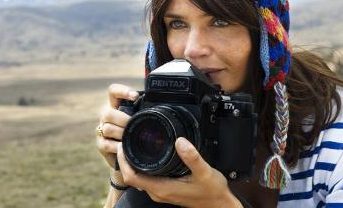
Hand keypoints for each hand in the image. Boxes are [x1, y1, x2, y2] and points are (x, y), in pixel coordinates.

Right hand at [96, 84, 138, 168]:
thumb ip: (146, 110)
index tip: (135, 96)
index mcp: (116, 104)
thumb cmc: (140, 130)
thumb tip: (161, 106)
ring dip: (121, 133)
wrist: (131, 153)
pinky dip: (117, 147)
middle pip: (108, 113)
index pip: (114, 91)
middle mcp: (106, 115)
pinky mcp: (101, 144)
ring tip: (132, 137)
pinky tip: (125, 147)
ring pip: (107, 128)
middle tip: (134, 124)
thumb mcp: (142, 118)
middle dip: (123, 119)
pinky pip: (106, 144)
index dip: (122, 91)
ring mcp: (101, 129)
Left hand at [117, 137, 242, 207]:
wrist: (219, 205)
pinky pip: (147, 179)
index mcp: (163, 188)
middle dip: (126, 160)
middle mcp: (159, 192)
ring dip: (133, 164)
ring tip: (134, 145)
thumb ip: (192, 157)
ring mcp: (162, 193)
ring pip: (139, 178)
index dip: (123, 161)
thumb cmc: (212, 191)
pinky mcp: (166, 191)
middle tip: (126, 141)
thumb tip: (180, 141)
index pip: (132, 177)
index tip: (123, 145)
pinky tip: (149, 157)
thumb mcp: (204, 171)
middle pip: (132, 177)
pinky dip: (143, 168)